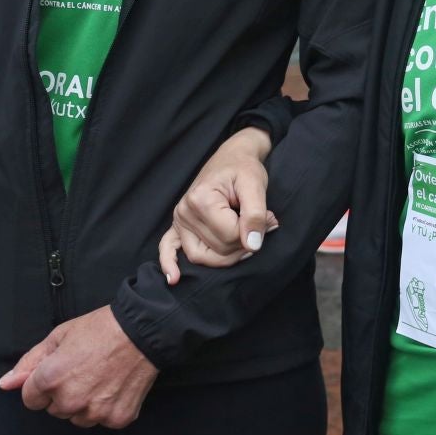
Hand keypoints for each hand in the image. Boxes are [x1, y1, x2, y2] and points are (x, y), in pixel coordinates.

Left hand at [0, 306, 157, 427]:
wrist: (143, 331)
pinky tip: (115, 385)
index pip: (30, 399)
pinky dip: (107, 406)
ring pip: (78, 418)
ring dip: (84, 404)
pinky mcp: (117, 419)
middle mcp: (70, 401)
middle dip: (63, 393)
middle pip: (54, 410)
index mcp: (50, 379)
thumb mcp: (59, 336)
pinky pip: (102, 420)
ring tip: (101, 377)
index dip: (42, 384)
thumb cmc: (100, 329)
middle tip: (84, 369)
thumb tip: (5, 384)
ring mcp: (95, 412)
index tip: (59, 371)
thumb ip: (29, 363)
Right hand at [157, 127, 277, 283]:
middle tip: (260, 226)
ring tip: (242, 238)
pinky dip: (169, 263)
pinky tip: (174, 278)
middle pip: (217, 250)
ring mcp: (179, 219)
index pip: (230, 236)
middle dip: (242, 244)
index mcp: (201, 199)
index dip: (253, 233)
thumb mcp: (255, 185)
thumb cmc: (244, 168)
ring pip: (200, 256)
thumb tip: (252, 245)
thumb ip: (255, 215)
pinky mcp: (178, 224)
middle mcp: (185, 211)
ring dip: (225, 256)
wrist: (232, 156)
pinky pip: (168, 247)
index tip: (268, 218)